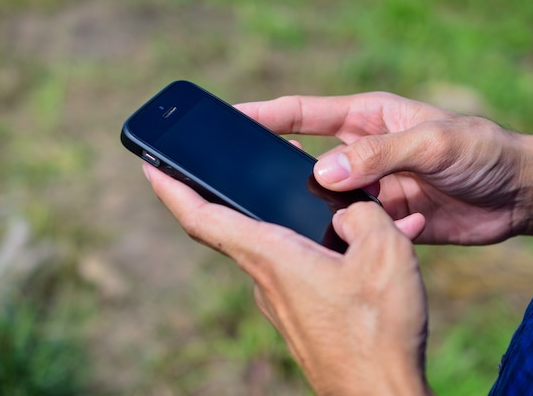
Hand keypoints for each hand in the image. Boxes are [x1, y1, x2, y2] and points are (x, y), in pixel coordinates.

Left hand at [143, 163, 431, 395]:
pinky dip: (315, 248)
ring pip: (275, 246)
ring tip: (325, 197)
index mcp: (271, 255)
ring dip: (289, 220)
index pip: (202, 217)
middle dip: (239, 189)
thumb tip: (346, 209)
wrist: (380, 395)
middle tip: (250, 160)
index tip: (149, 164)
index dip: (171, 188)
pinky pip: (299, 269)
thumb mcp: (383, 252)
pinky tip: (352, 248)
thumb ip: (361, 213)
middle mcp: (265, 279)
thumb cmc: (376, 329)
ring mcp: (281, 301)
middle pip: (235, 225)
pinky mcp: (300, 316)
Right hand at [236, 93, 532, 243]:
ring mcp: (369, 188)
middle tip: (244, 183)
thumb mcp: (433, 143)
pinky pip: (354, 229)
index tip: (228, 121)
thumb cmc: (481, 151)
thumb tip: (323, 173)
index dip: (264, 115)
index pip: (302, 113)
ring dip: (317, 211)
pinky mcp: (382, 219)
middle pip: (304, 159)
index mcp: (365, 119)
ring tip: (305, 223)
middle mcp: (361, 153)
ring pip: (325, 199)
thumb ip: (379, 155)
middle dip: (277, 170)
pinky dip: (355, 237)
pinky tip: (371, 240)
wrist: (517, 194)